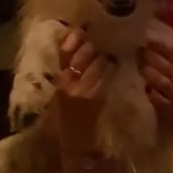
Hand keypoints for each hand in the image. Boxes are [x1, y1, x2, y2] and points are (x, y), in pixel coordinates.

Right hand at [53, 28, 116, 148]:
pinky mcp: (95, 97)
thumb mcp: (62, 93)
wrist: (76, 143)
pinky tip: (115, 64)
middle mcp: (67, 83)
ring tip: (111, 49)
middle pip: (81, 55)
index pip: (63, 53)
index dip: (73, 39)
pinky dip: (111, 69)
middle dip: (93, 43)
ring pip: (95, 64)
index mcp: (58, 80)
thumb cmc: (68, 118)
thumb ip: (68, 73)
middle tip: (103, 36)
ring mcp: (81, 90)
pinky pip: (105, 77)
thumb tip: (80, 49)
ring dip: (104, 55)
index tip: (82, 29)